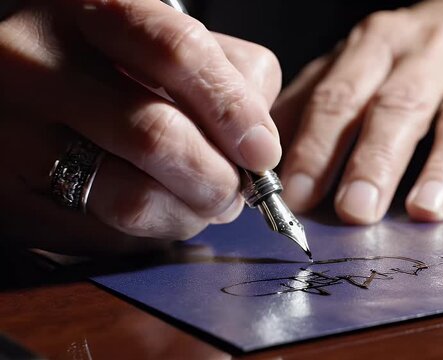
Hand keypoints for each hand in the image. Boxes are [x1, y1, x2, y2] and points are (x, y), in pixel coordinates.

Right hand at [0, 0, 281, 253]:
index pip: (177, 52)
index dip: (233, 109)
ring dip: (189, 214)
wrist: (12, 93)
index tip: (261, 153)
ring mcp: (14, 133)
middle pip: (156, 136)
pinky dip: (150, 232)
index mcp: (91, 8)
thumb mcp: (160, 46)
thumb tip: (259, 148)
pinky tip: (153, 209)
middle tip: (233, 191)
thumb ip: (223, 77)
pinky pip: (107, 236)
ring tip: (198, 202)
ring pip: (131, 198)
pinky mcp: (12, 199)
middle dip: (216, 178)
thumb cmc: (106, 68)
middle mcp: (38, 63)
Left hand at [274, 0, 442, 223]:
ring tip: (425, 210)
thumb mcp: (354, 67)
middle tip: (355, 210)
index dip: (317, 147)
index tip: (297, 196)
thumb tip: (261, 160)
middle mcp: (428, 53)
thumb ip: (312, 105)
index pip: (340, 98)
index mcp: (375, 46)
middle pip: (398, 108)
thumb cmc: (406, 58)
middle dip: (374, 162)